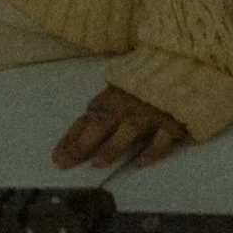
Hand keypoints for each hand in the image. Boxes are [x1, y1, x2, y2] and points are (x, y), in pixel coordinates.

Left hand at [52, 81, 187, 173]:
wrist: (175, 69)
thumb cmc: (140, 89)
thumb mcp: (114, 97)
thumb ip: (98, 115)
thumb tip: (72, 140)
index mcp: (109, 101)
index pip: (85, 122)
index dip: (70, 141)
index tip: (57, 159)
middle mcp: (125, 107)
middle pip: (101, 125)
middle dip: (83, 144)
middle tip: (68, 162)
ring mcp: (148, 114)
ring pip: (128, 129)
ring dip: (112, 146)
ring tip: (98, 164)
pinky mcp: (170, 121)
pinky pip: (161, 136)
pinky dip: (152, 149)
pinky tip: (141, 162)